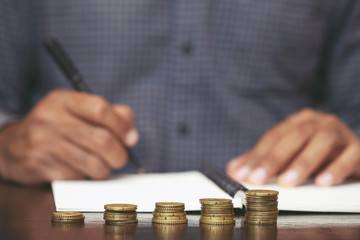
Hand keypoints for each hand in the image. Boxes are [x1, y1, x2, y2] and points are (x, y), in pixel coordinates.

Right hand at [0, 89, 138, 184]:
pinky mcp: (40, 166)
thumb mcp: (78, 111)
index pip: (100, 109)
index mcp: (63, 100)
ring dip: (105, 170)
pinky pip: (77, 178)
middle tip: (119, 159)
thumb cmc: (57, 127)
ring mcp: (43, 143)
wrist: (12, 146)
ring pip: (93, 164)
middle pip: (102, 140)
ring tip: (102, 167)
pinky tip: (80, 172)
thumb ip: (111, 116)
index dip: (121, 126)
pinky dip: (85, 178)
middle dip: (119, 155)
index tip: (130, 138)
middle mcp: (50, 118)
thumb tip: (132, 136)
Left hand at [227, 108, 359, 186]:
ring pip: (320, 143)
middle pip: (293, 137)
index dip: (256, 156)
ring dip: (302, 163)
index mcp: (298, 122)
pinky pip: (349, 156)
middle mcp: (318, 123)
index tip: (242, 174)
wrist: (353, 151)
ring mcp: (339, 133)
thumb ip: (263, 160)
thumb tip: (234, 170)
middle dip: (274, 159)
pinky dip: (336, 169)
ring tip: (288, 182)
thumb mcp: (289, 154)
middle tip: (259, 179)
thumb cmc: (316, 154)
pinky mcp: (358, 148)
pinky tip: (324, 183)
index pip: (273, 137)